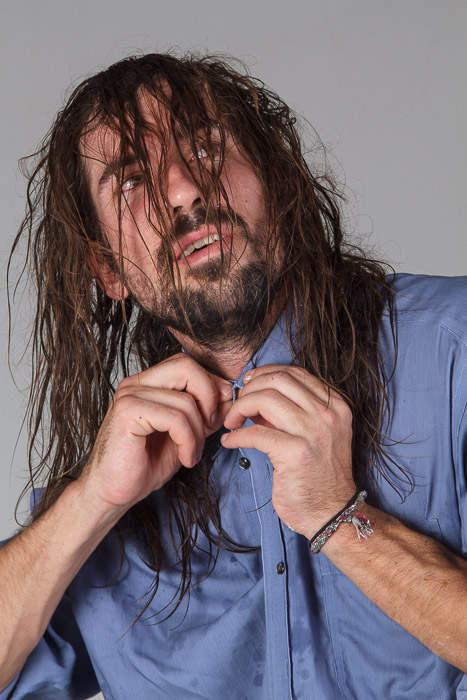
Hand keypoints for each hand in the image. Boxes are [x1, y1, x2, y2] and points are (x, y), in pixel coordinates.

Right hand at [80, 353, 232, 513]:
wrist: (112, 492)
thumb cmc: (144, 465)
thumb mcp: (186, 434)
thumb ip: (205, 413)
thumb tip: (228, 394)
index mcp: (148, 383)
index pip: (187, 364)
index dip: (210, 385)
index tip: (217, 414)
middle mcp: (136, 384)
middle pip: (186, 366)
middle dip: (208, 396)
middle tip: (210, 426)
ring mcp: (129, 396)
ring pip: (185, 400)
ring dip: (198, 432)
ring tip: (192, 453)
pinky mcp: (127, 413)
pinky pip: (175, 418)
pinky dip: (188, 441)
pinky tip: (185, 457)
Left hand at [221, 365, 354, 537]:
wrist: (332, 512)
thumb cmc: (318, 474)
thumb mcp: (314, 433)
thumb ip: (290, 411)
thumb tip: (254, 394)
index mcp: (335, 405)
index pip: (294, 372)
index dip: (265, 374)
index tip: (248, 385)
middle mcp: (328, 414)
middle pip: (277, 380)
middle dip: (250, 389)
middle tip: (237, 407)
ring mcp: (313, 432)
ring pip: (264, 399)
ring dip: (240, 408)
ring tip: (231, 423)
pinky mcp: (295, 453)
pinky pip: (254, 433)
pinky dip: (236, 435)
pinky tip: (230, 441)